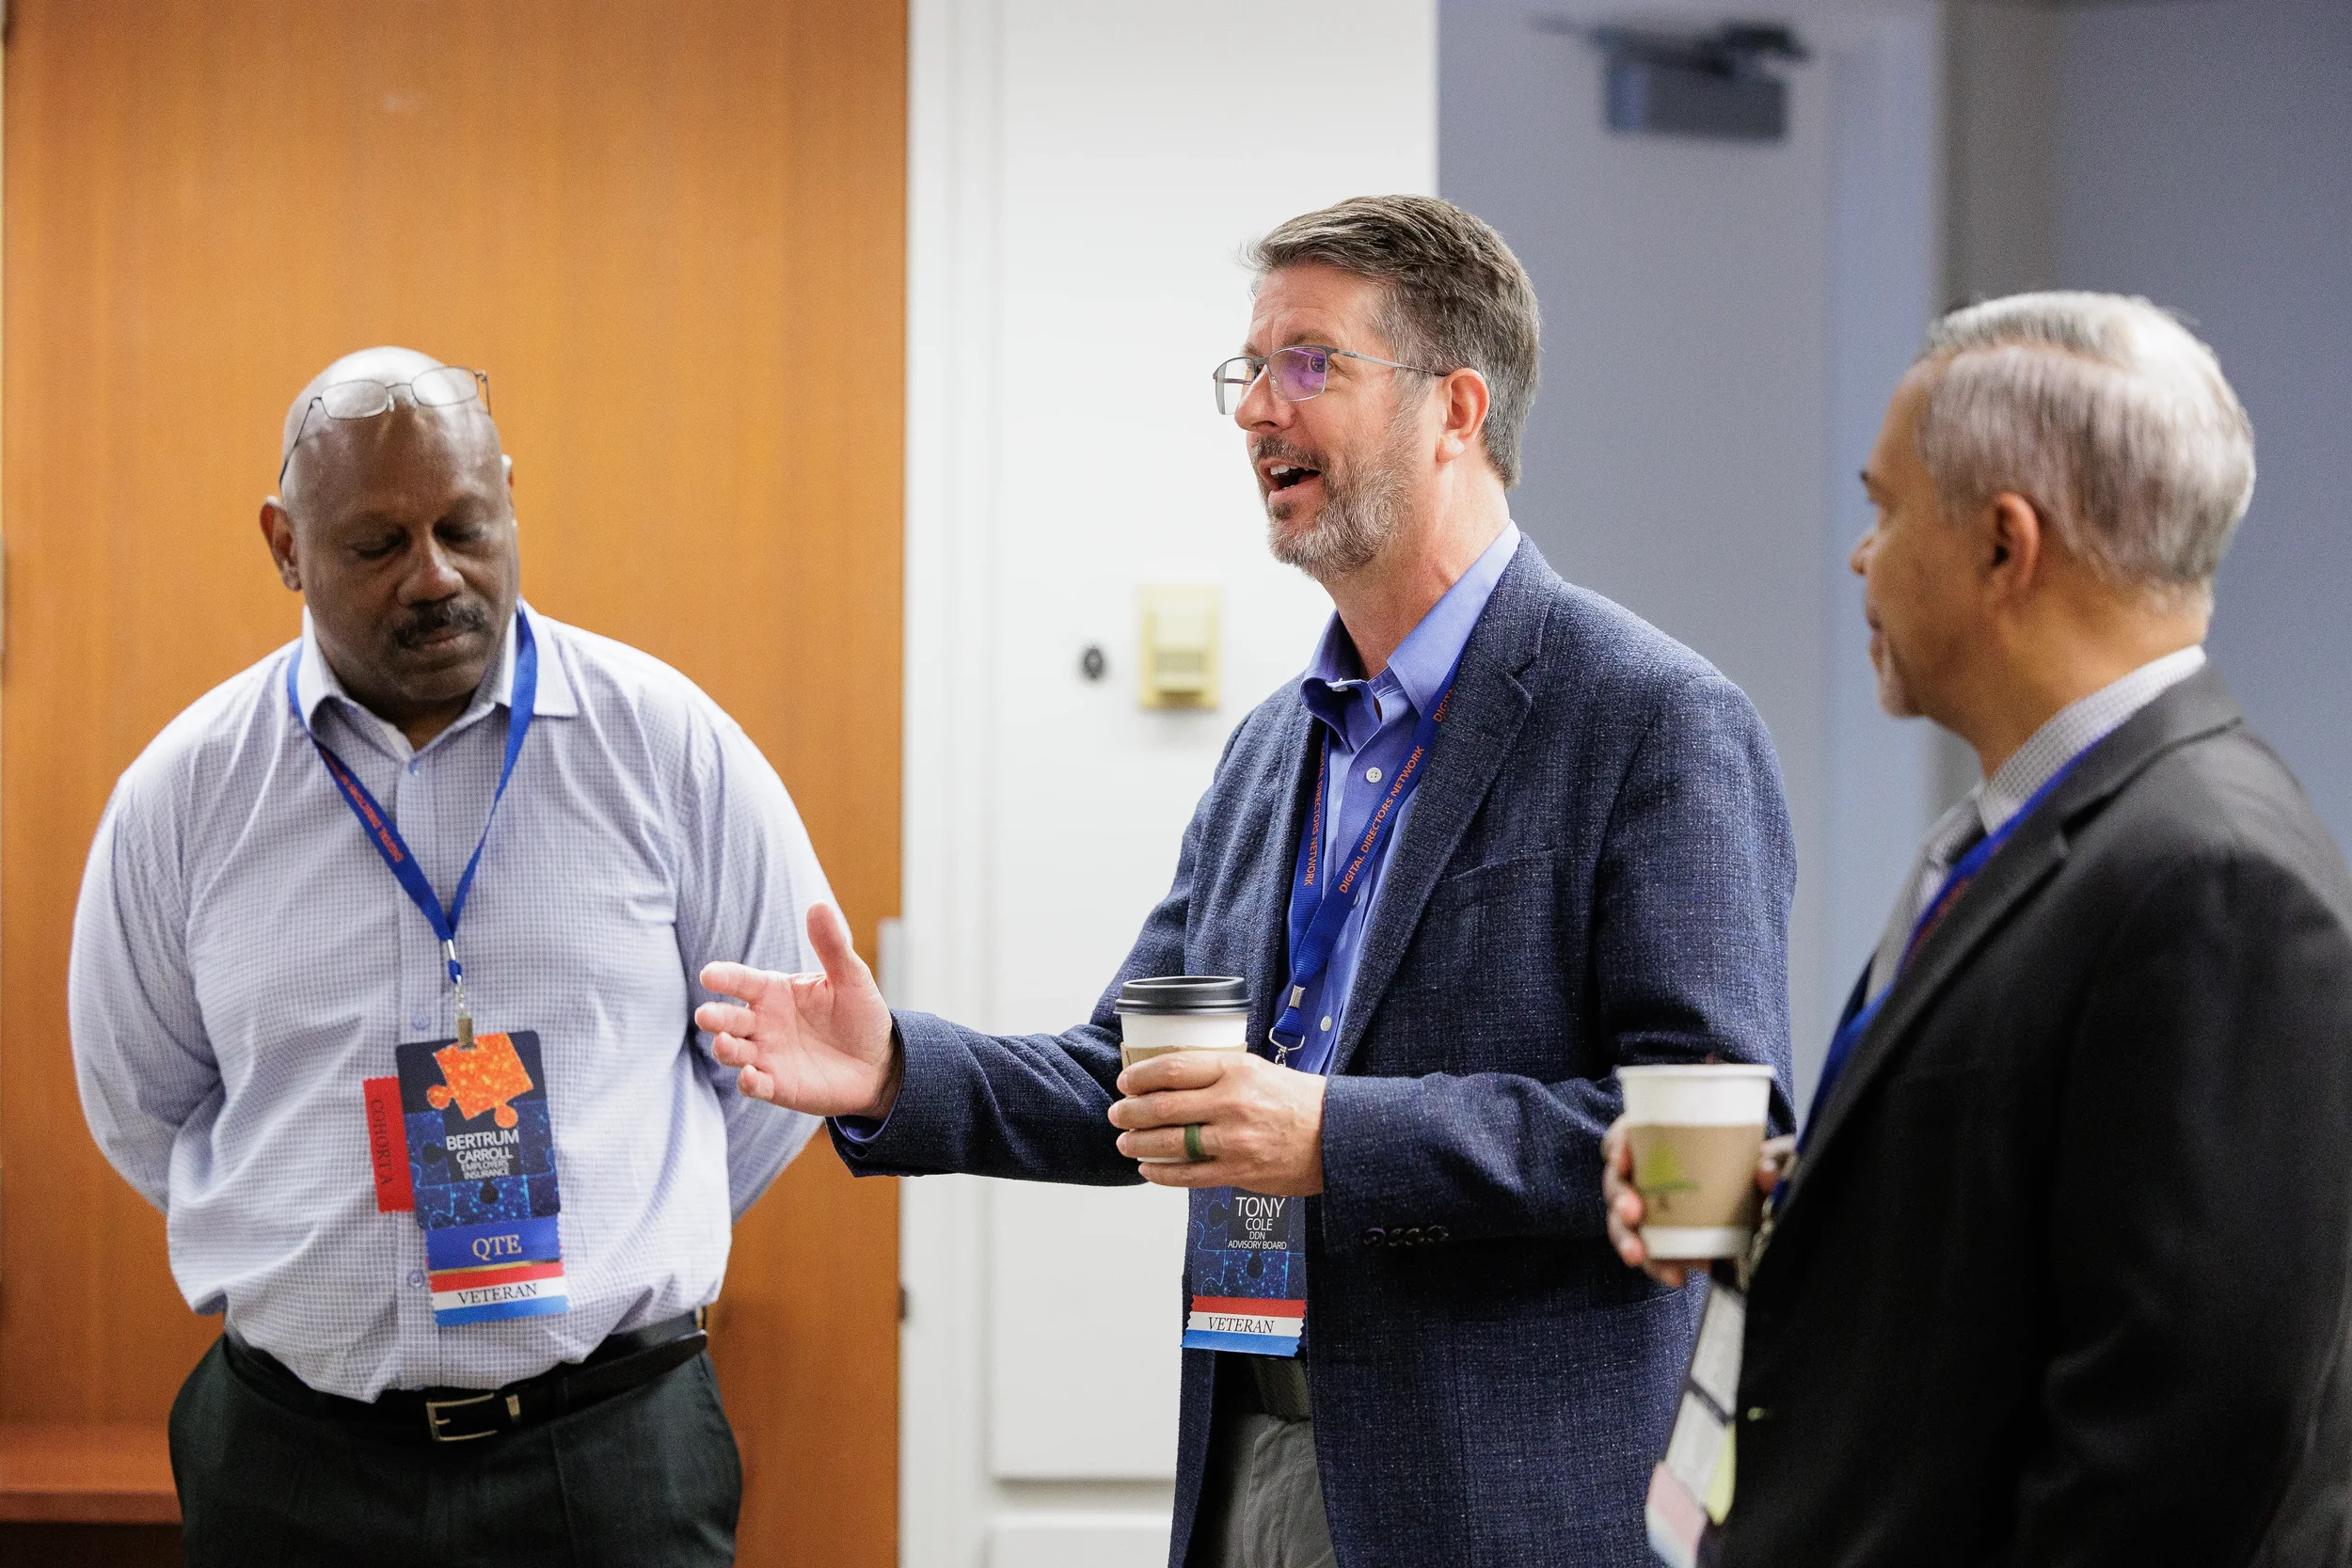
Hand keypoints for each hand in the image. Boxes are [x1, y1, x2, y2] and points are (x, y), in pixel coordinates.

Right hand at [697, 904, 900, 1119]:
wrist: (879, 1062)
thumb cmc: (860, 1015)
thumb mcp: (851, 978)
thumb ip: (832, 946)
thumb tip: (819, 905)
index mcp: (774, 992)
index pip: (742, 981)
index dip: (724, 977)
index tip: (709, 974)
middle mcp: (763, 1023)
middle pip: (728, 1019)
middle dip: (714, 1017)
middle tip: (705, 1015)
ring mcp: (767, 1055)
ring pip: (733, 1052)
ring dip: (724, 1049)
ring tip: (724, 1044)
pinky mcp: (777, 1085)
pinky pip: (755, 1085)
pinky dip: (749, 1082)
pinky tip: (751, 1076)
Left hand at [1108, 1051, 1325, 1195]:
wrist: (1339, 1136)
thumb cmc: (1301, 1101)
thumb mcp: (1260, 1070)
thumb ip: (1220, 1074)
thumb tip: (1175, 1081)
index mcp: (1236, 1070)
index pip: (1172, 1068)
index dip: (1140, 1076)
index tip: (1126, 1081)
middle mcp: (1231, 1103)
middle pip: (1162, 1106)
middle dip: (1130, 1111)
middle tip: (1117, 1113)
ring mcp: (1233, 1141)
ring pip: (1169, 1142)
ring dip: (1139, 1143)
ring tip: (1126, 1142)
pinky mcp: (1238, 1172)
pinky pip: (1188, 1175)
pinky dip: (1162, 1173)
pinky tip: (1150, 1170)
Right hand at [1603, 1120, 1795, 1287]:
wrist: (1749, 1199)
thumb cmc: (1738, 1164)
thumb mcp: (1750, 1158)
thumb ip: (1762, 1162)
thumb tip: (1766, 1171)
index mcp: (1653, 1140)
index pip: (1623, 1136)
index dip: (1617, 1145)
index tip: (1622, 1158)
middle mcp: (1641, 1173)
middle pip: (1617, 1182)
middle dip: (1620, 1198)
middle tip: (1632, 1212)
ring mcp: (1644, 1207)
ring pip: (1621, 1222)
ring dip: (1627, 1239)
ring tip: (1638, 1254)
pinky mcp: (1654, 1237)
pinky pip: (1646, 1252)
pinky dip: (1657, 1264)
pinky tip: (1675, 1275)